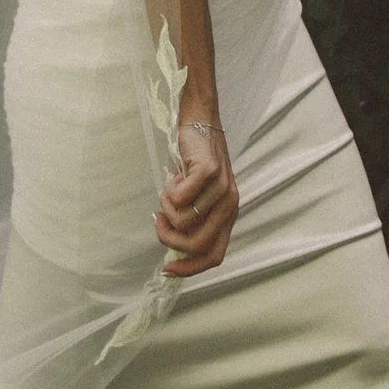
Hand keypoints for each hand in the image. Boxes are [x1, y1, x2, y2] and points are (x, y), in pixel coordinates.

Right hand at [156, 113, 238, 276]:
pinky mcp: (210, 172)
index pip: (213, 256)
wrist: (200, 120)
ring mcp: (222, 189)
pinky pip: (180, 198)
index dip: (188, 268)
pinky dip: (169, 191)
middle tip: (158, 220)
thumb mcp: (199, 196)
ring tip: (169, 189)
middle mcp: (230, 206)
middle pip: (196, 245)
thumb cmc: (195, 160)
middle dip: (169, 239)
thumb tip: (173, 250)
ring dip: (167, 207)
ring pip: (184, 221)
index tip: (166, 268)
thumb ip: (193, 220)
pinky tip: (174, 176)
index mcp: (228, 216)